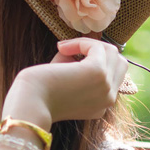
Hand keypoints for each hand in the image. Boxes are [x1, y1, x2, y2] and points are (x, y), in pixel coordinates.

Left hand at [1, 37, 127, 129]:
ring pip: (112, 52)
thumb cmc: (40, 93)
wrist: (29, 104)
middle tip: (71, 49)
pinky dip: (79, 42)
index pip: (115, 76)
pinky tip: (62, 48)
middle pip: (120, 62)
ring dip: (87, 44)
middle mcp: (109, 100)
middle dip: (98, 50)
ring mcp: (106, 87)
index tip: (72, 57)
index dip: (97, 60)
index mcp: (101, 106)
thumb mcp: (66, 80)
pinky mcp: (99, 73)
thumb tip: (84, 45)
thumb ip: (79, 64)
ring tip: (64, 49)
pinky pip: (97, 47)